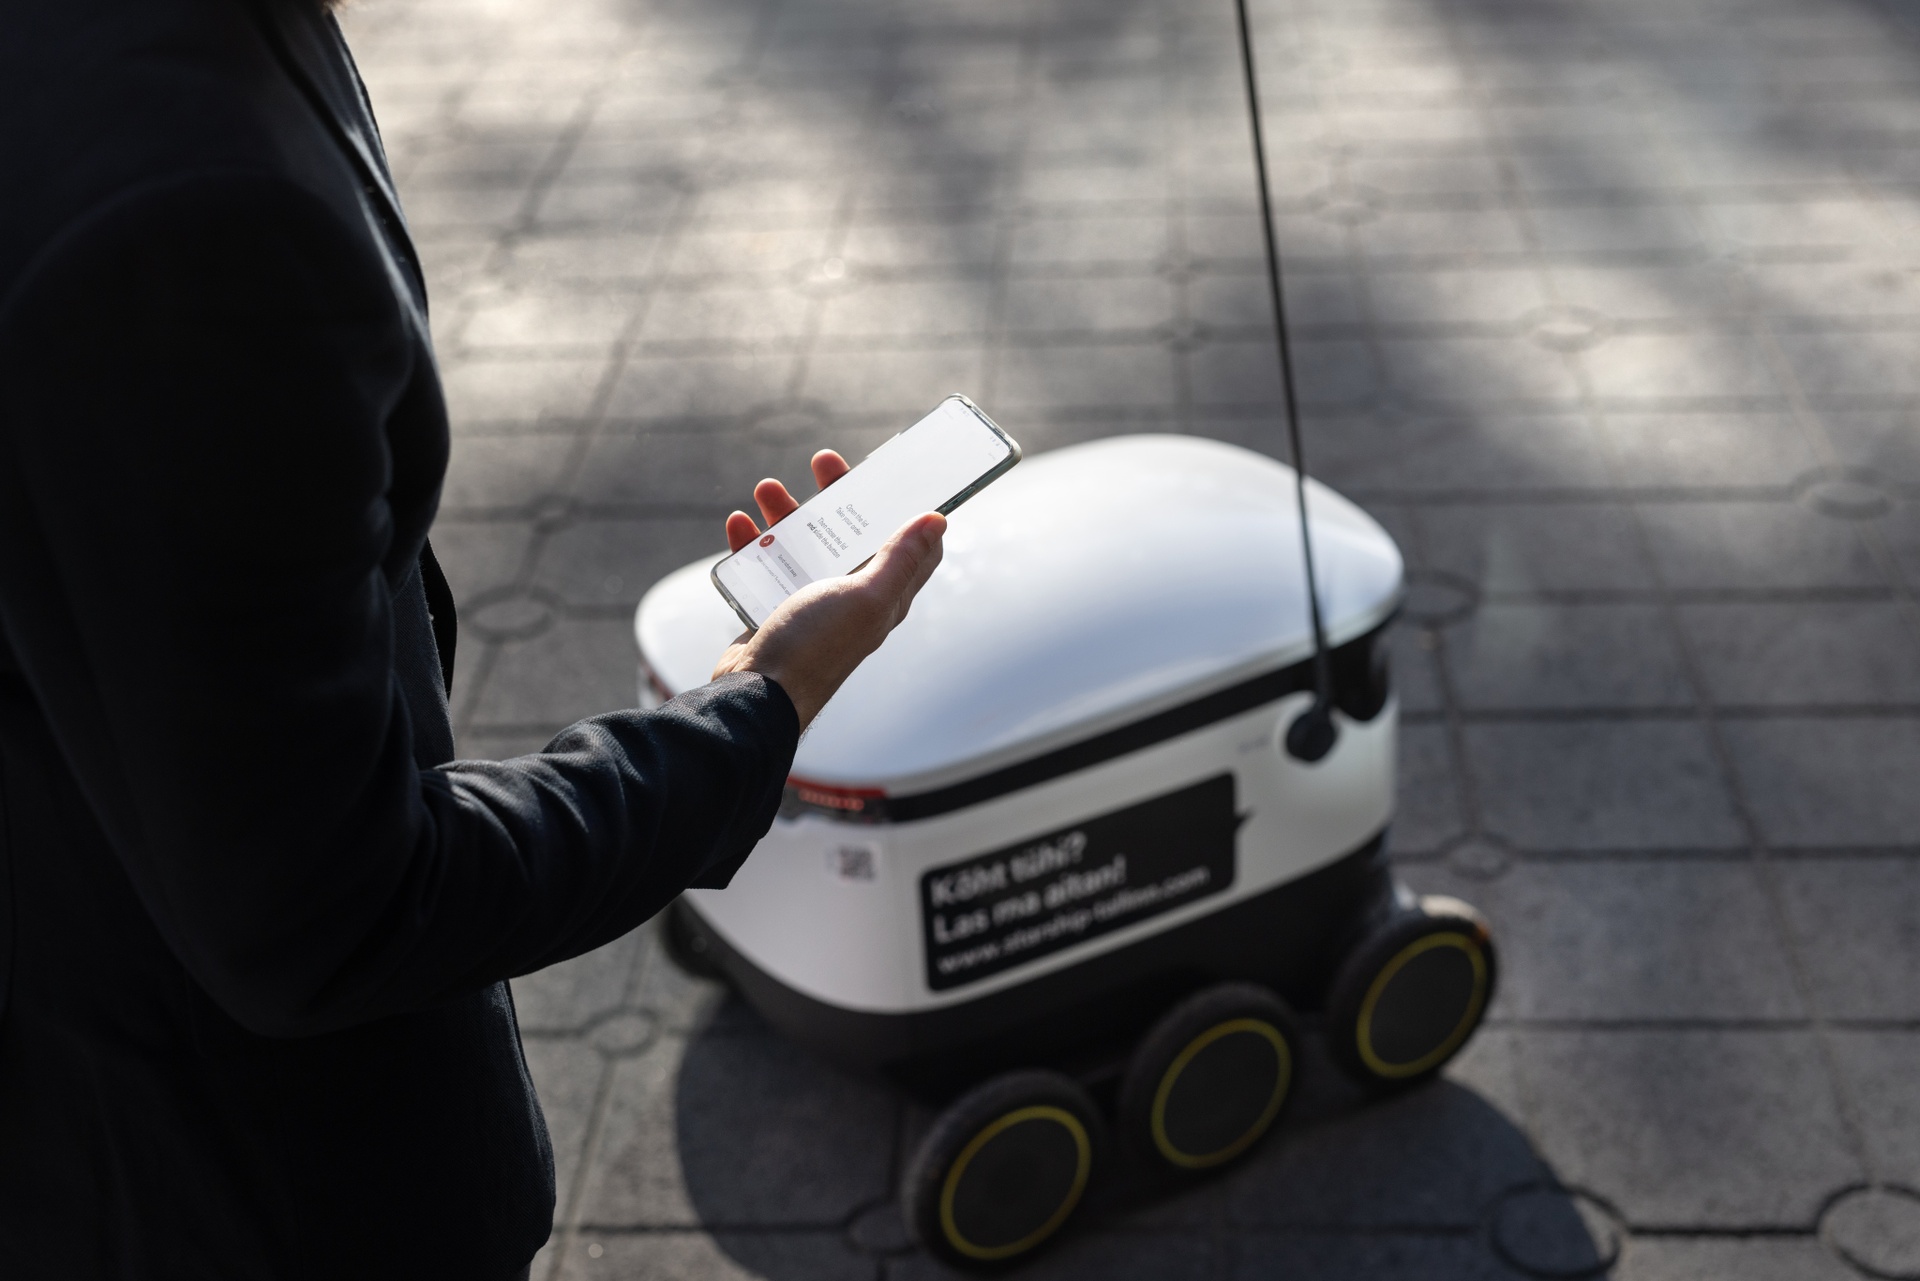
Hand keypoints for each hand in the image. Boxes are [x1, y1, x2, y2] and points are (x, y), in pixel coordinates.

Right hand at [711, 450, 945, 729]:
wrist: (755, 696)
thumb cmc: (814, 647)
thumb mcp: (865, 597)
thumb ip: (900, 559)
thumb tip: (938, 521)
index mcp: (881, 596)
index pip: (908, 547)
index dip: (906, 510)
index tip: (893, 476)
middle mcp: (849, 599)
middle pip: (850, 535)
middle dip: (837, 496)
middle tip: (822, 462)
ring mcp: (809, 605)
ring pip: (803, 545)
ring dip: (788, 514)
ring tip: (767, 488)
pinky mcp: (772, 612)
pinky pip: (765, 568)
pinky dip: (753, 544)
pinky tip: (740, 525)